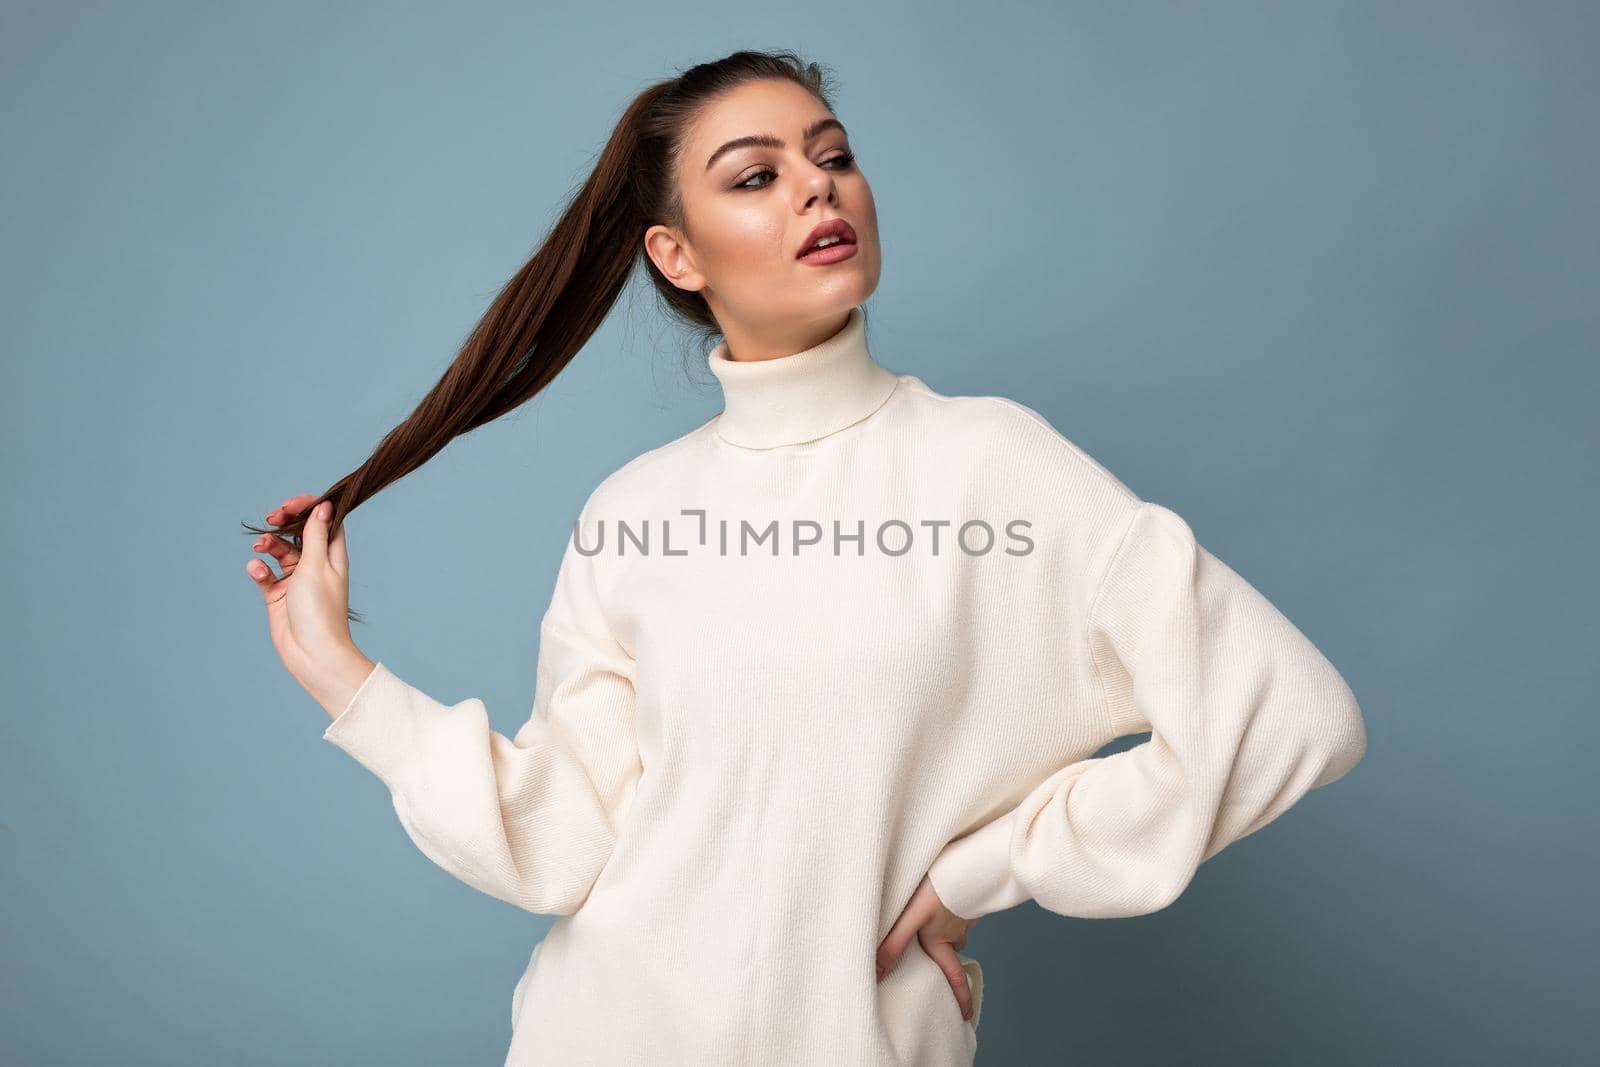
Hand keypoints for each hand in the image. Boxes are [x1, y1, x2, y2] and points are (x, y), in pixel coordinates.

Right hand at [246, 492, 370, 712]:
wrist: (312, 652)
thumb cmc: (320, 610)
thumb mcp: (317, 566)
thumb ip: (316, 536)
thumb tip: (325, 506)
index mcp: (333, 555)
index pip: (325, 521)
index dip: (309, 507)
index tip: (291, 504)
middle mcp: (316, 565)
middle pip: (299, 533)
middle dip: (284, 522)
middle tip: (272, 517)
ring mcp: (296, 580)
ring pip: (279, 551)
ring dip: (269, 544)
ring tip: (260, 547)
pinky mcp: (279, 595)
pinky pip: (266, 574)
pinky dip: (259, 570)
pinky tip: (258, 572)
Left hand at [876, 873, 980, 1020]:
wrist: (966, 861)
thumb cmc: (937, 890)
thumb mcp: (910, 919)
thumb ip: (893, 944)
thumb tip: (877, 975)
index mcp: (942, 941)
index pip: (953, 976)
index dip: (961, 998)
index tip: (967, 1015)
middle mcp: (956, 930)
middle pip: (954, 950)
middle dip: (948, 956)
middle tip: (941, 958)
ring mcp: (964, 912)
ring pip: (956, 927)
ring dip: (948, 928)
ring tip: (935, 919)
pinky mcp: (967, 893)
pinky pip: (960, 906)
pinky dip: (953, 905)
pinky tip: (944, 893)